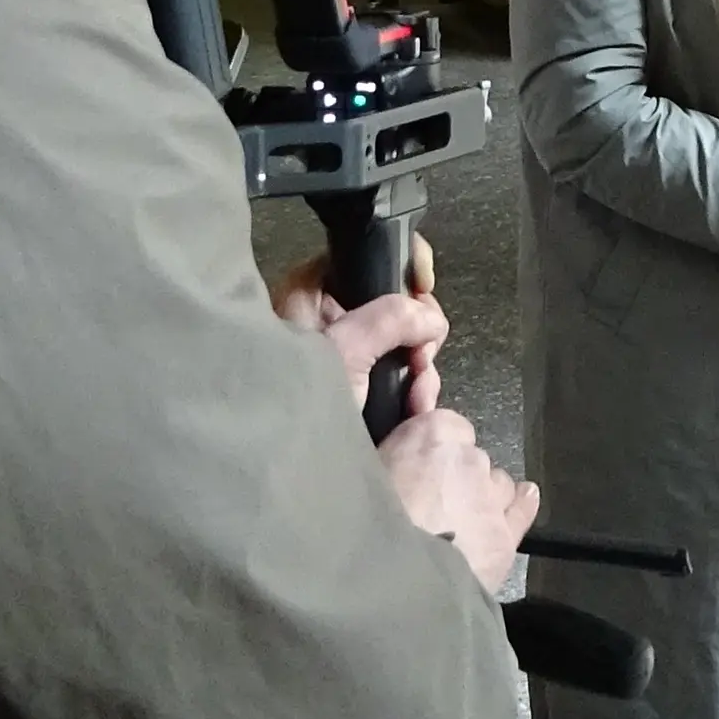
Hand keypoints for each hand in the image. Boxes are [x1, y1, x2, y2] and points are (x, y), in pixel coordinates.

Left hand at [273, 238, 446, 415]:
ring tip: (419, 396)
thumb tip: (430, 318)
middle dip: (419, 331)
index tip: (423, 289)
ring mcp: (345, 350)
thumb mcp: (345, 351)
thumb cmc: (296, 401)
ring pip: (402, 338)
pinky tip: (415, 406)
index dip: (401, 265)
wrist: (287, 464)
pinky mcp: (358, 382)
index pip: (363, 254)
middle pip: (393, 299)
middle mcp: (326, 315)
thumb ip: (391, 319)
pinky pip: (398, 368)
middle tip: (422, 358)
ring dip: (421, 366)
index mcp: (309, 291)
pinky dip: (413, 384)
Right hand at [378, 405, 539, 594]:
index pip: (443, 427)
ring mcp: (493, 498)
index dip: (429, 450)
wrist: (391, 589)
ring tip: (453, 525)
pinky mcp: (507, 537)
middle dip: (454, 476)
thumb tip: (394, 428)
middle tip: (426, 505)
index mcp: (434, 434)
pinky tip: (514, 507)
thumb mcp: (362, 471)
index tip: (413, 471)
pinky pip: (522, 508)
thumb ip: (387, 446)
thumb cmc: (362, 526)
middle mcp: (472, 458)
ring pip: (496, 484)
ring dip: (480, 497)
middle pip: (470, 458)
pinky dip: (517, 506)